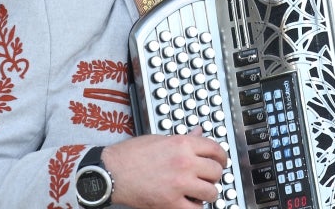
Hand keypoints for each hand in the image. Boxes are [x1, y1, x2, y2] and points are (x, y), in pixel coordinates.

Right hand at [102, 128, 227, 208]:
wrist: (112, 172)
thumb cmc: (130, 155)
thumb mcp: (160, 139)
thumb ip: (183, 139)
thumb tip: (198, 134)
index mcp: (182, 144)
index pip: (215, 149)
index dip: (222, 157)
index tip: (221, 161)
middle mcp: (184, 163)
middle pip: (216, 171)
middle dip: (214, 175)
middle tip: (209, 177)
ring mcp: (179, 184)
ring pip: (211, 192)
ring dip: (208, 193)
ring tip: (201, 192)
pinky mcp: (170, 203)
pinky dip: (196, 207)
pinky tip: (190, 203)